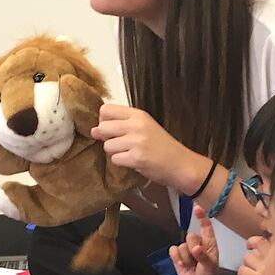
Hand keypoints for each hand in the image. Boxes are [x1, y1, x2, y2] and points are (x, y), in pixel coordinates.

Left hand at [91, 104, 207, 190]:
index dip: (103, 121)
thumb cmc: (163, 146)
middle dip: (107, 138)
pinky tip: (134, 162)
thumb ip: (122, 124)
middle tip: (122, 144)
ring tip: (130, 153)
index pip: (106, 110)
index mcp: (139, 114)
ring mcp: (136, 141)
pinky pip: (115, 159)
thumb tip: (93, 130)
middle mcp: (136, 125)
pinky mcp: (136, 158)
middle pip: (103, 127)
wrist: (181, 164)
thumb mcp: (146, 127)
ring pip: (107, 146)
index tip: (112, 130)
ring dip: (115, 153)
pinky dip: (122, 163)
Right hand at [169, 205, 219, 274]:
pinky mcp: (177, 254)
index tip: (197, 209)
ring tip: (192, 265)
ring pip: (181, 245)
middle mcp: (198, 242)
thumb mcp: (210, 266)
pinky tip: (184, 265)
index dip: (201, 216)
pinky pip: (173, 250)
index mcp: (209, 242)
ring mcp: (187, 248)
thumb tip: (195, 248)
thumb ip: (203, 256)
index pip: (205, 226)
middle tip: (198, 261)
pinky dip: (177, 259)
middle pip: (190, 236)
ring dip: (186, 258)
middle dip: (192, 250)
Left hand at [240, 234, 268, 274]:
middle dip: (252, 244)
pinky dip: (243, 274)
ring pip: (248, 257)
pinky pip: (242, 269)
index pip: (272, 236)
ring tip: (253, 270)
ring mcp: (264, 267)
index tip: (263, 242)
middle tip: (251, 247)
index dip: (265, 237)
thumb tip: (272, 241)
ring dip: (248, 262)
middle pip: (258, 242)